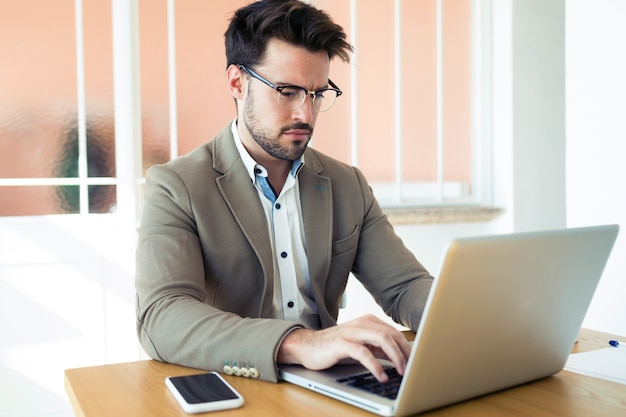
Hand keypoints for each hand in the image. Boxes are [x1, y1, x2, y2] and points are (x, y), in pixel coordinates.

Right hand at [277, 315, 410, 381]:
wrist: (308, 346)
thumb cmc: (334, 347)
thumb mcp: (361, 346)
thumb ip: (378, 348)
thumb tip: (399, 356)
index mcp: (368, 321)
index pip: (394, 331)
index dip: (407, 347)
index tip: (416, 361)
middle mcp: (361, 323)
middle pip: (391, 334)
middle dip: (404, 352)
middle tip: (411, 368)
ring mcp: (351, 332)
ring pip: (381, 339)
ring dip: (395, 356)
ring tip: (401, 372)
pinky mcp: (341, 343)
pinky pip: (363, 353)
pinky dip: (375, 365)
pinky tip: (381, 375)